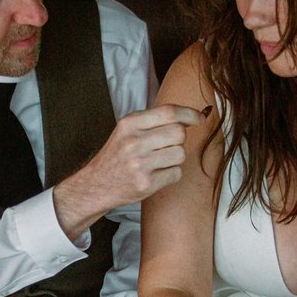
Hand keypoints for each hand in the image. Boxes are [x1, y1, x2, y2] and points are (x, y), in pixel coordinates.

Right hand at [54, 105, 204, 238]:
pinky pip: (176, 173)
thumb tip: (192, 117)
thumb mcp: (128, 130)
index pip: (169, 112)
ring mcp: (140, 164)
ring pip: (180, 154)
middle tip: (166, 145)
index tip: (199, 117)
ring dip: (175, 158)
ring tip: (158, 161)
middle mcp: (134, 142)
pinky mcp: (146, 183)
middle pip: (178, 133)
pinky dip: (171, 174)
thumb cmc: (117, 154)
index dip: (189, 113)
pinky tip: (156, 174)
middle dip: (178, 139)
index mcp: (130, 124)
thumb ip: (154, 121)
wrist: (97, 184)